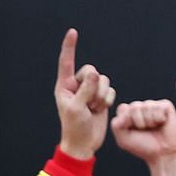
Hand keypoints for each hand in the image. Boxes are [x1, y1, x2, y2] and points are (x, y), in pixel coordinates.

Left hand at [54, 29, 115, 160]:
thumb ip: (85, 90)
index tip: (73, 32)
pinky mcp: (101, 97)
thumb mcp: (76, 108)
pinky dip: (108, 100)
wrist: (84, 143)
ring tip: (94, 108)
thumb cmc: (74, 127)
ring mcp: (90, 91)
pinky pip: (111, 90)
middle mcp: (77, 85)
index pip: (66, 62)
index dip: (70, 47)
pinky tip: (100, 110)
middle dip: (94, 87)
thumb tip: (95, 74)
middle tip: (89, 103)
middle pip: (92, 71)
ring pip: (103, 80)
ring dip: (102, 96)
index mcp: (64, 85)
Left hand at [113, 99, 175, 164]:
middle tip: (145, 130)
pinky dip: (159, 118)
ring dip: (150, 121)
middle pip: (134, 106)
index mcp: (128, 114)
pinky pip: (159, 107)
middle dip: (139, 121)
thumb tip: (125, 108)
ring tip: (154, 127)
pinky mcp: (166, 106)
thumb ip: (116, 124)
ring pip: (146, 106)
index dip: (127, 121)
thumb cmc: (143, 146)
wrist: (163, 153)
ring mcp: (153, 105)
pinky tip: (162, 123)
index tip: (132, 131)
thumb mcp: (123, 139)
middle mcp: (141, 107)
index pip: (123, 108)